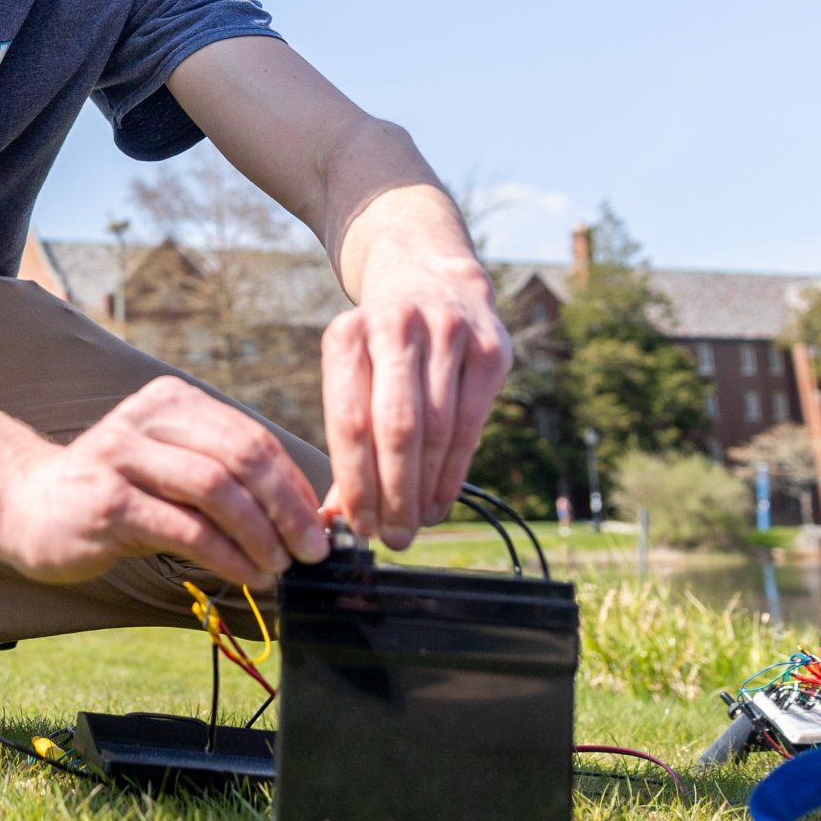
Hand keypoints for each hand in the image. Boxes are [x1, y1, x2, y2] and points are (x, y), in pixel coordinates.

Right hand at [0, 377, 329, 586]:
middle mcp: (147, 419)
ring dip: (260, 534)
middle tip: (311, 550)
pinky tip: (245, 574)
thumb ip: (222, 477)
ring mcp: (123, 458)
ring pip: (217, 489)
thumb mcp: (167, 468)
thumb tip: (300, 513)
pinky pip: (185, 528)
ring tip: (278, 566)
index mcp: (171, 402)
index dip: (293, 484)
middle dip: (287, 508)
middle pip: (242, 455)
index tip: (318, 525)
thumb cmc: (113, 493)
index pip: (251, 436)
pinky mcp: (108, 503)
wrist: (24, 505)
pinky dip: (227, 555)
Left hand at [321, 264, 509, 550]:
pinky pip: (471, 423)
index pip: (349, 421)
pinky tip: (440, 501)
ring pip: (437, 429)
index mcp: (347, 336)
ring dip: (425, 488)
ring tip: (415, 524)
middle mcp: (396, 327)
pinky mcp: (489, 347)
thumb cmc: (381, 351)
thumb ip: (344, 442)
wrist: (433, 283)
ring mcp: (447, 332)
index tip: (359, 526)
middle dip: (394, 493)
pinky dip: (454, 471)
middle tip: (393, 537)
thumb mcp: (352, 377)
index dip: (355, 480)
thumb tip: (331, 519)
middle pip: (396, 428)